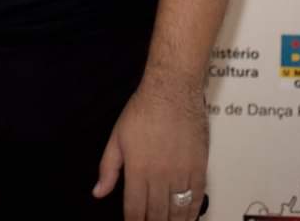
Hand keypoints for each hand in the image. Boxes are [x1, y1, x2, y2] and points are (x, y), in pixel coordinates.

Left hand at [93, 78, 208, 220]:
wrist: (172, 92)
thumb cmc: (141, 112)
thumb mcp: (116, 138)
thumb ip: (108, 169)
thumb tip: (98, 192)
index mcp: (138, 169)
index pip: (135, 208)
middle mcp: (161, 175)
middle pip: (157, 213)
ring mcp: (182, 173)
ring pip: (178, 210)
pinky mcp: (200, 167)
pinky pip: (197, 198)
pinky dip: (192, 212)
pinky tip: (187, 218)